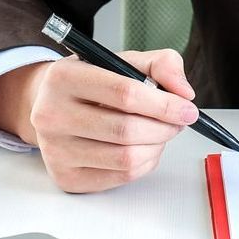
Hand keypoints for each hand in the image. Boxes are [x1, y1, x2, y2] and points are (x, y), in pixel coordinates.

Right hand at [0, 50, 198, 193]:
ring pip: (126, 157)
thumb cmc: (92, 82)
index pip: (124, 93)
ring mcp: (55, 151)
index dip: (164, 104)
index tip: (187, 108)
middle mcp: (51, 115)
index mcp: (63, 78)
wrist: (50, 104)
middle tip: (178, 121)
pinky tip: (144, 148)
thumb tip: (183, 93)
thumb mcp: (123, 60)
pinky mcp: (66, 177)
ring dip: (157, 146)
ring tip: (160, 132)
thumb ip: (161, 65)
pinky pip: (121, 177)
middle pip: (126, 129)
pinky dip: (144, 163)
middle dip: (165, 127)